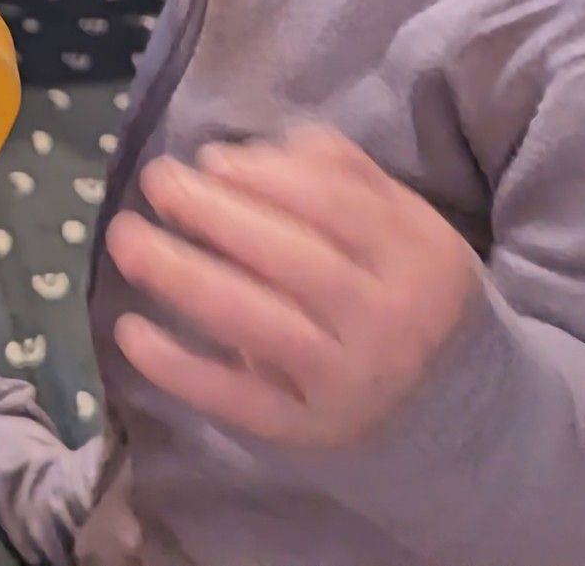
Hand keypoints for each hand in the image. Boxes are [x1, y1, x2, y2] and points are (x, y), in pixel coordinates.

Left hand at [106, 125, 482, 446]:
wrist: (458, 409)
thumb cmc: (404, 288)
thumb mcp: (402, 222)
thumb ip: (339, 173)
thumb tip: (245, 153)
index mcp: (417, 254)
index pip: (338, 206)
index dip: (267, 178)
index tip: (208, 159)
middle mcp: (388, 319)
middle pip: (293, 261)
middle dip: (215, 216)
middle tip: (156, 181)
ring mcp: (347, 381)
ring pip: (257, 323)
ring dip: (182, 278)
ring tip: (125, 239)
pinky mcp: (307, 430)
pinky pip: (236, 399)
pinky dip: (178, 368)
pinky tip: (130, 330)